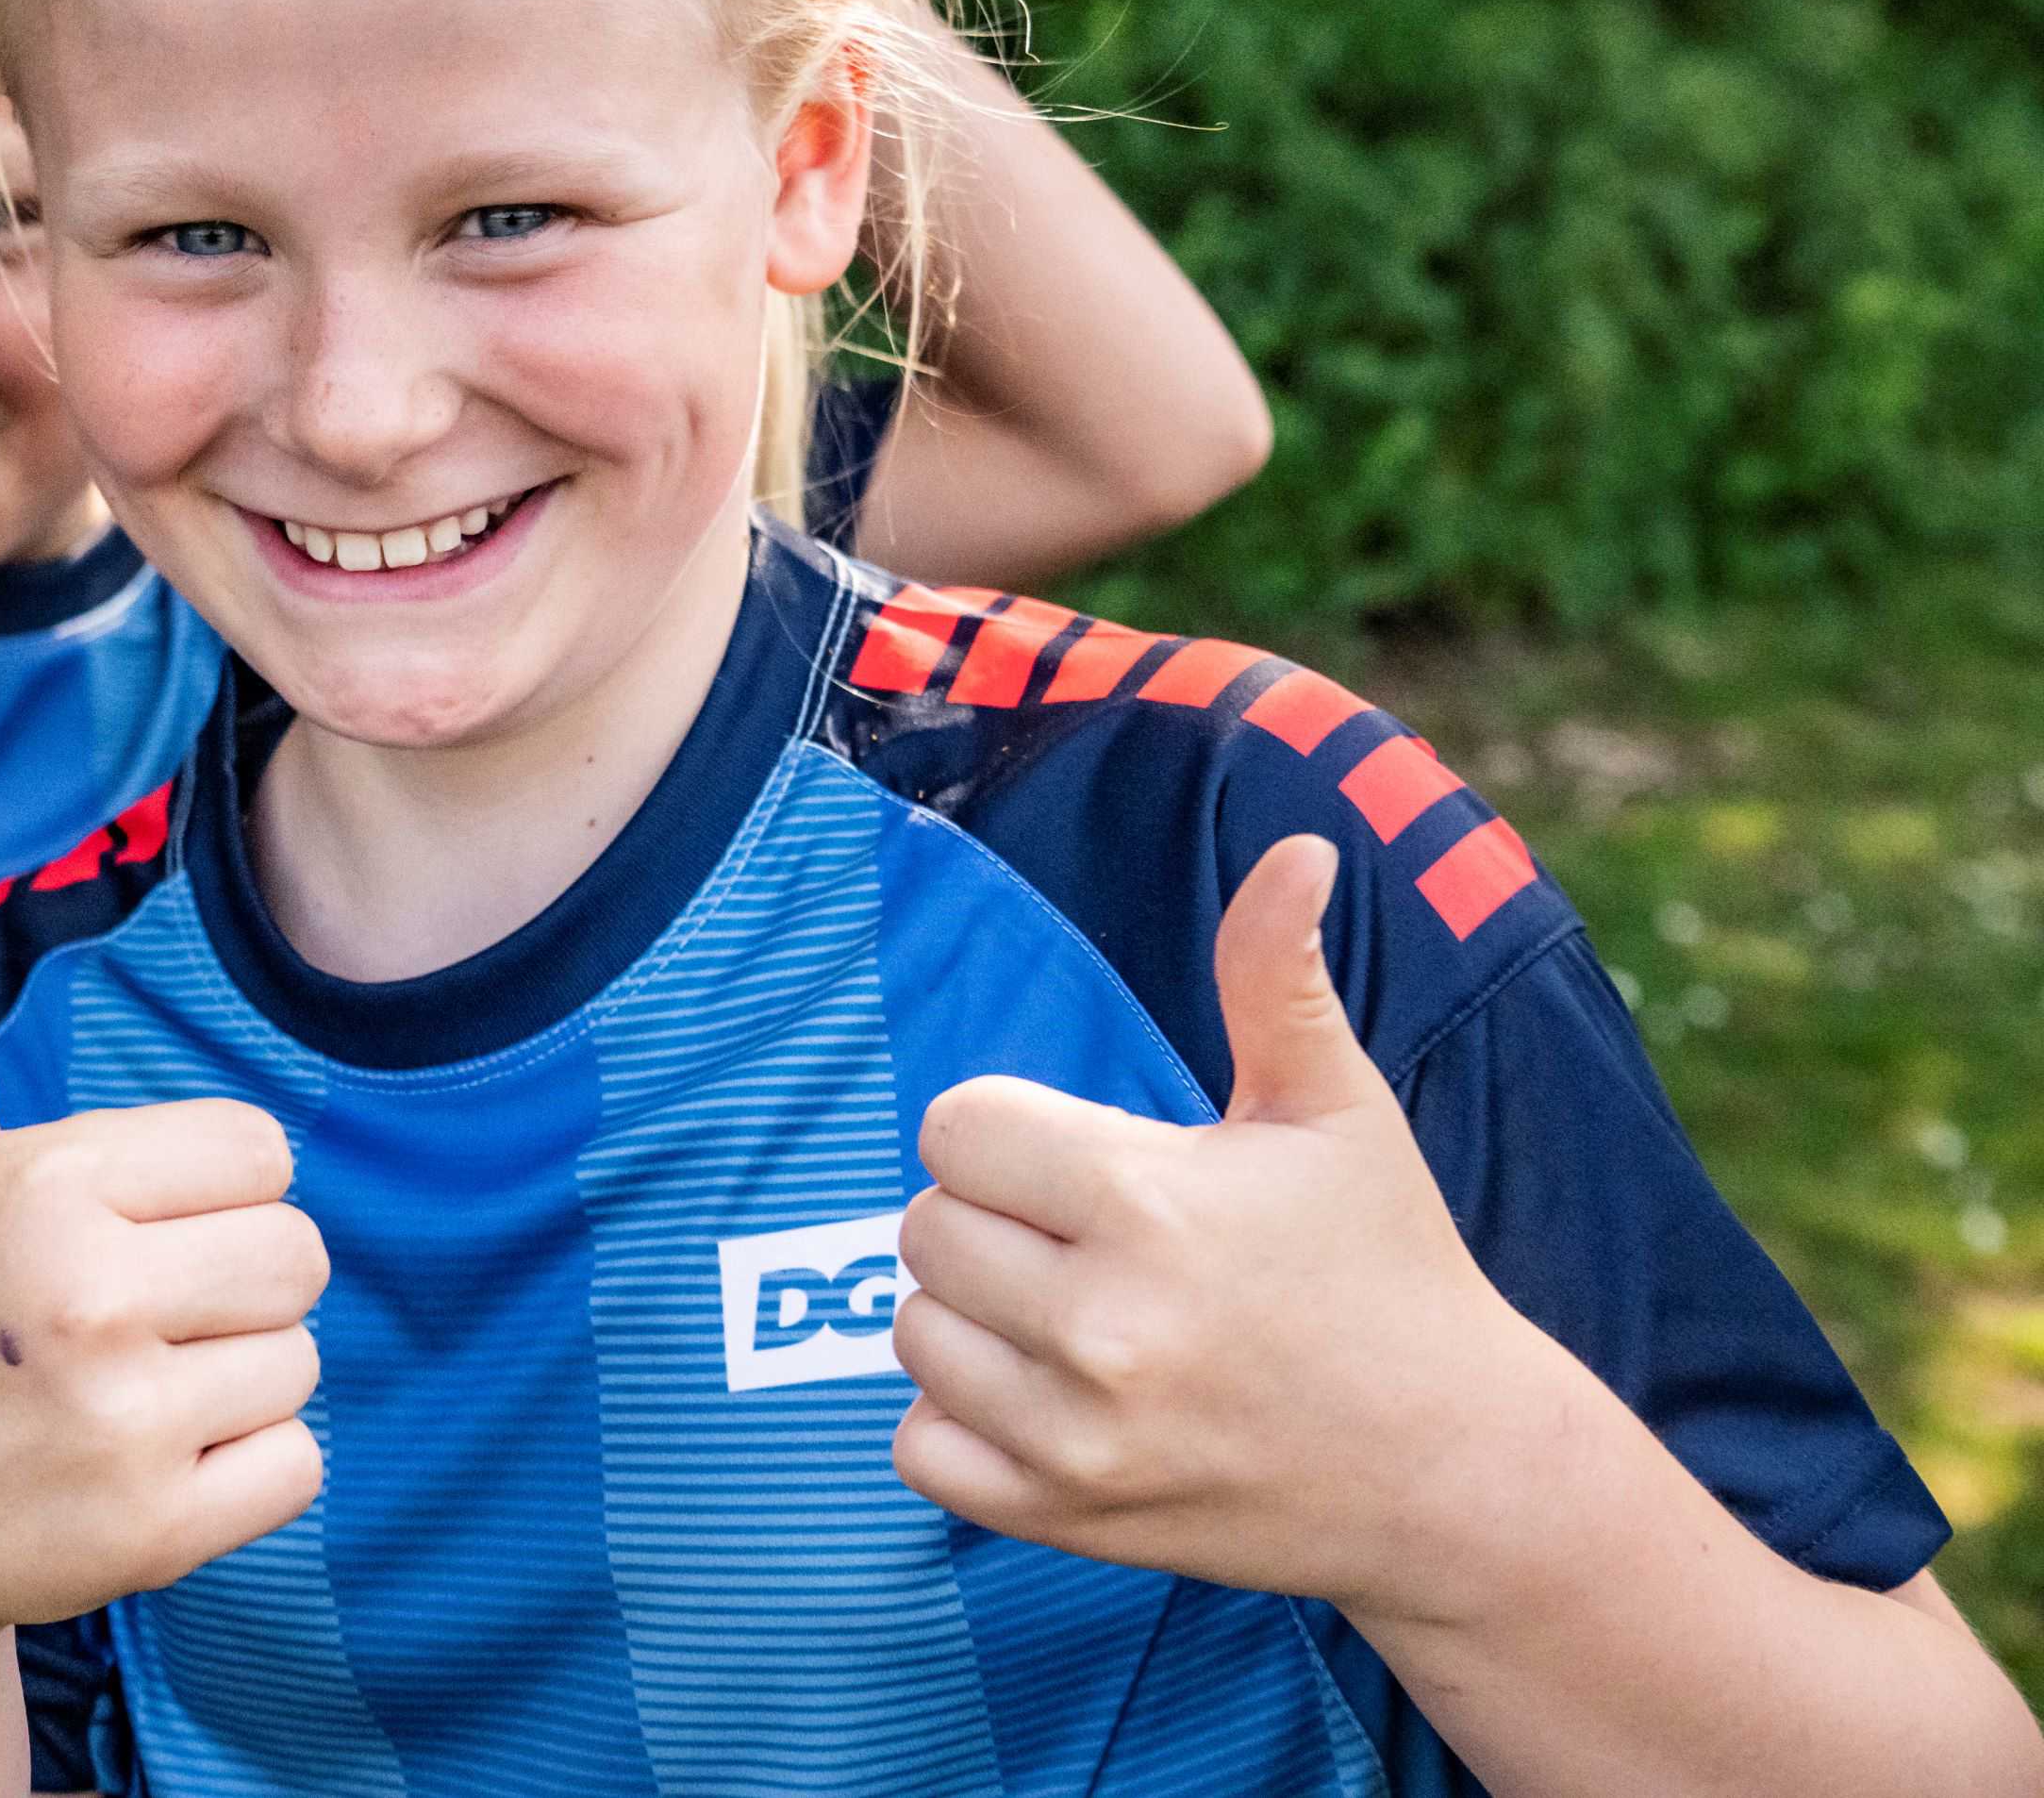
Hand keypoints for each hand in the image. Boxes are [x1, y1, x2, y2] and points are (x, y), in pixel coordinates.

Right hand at [0, 886, 325, 1654]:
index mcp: (50, 1184)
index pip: (257, 1148)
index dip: (206, 1189)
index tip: (128, 1230)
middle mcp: (90, 1296)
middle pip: (298, 1253)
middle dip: (235, 1282)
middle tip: (137, 1319)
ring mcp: (125, 1421)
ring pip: (302, 1360)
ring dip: (238, 1380)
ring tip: (133, 1393)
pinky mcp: (158, 1529)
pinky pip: (298, 1465)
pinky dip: (247, 1474)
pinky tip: (154, 1465)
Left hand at [889, 836, 1555, 1607]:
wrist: (1452, 1469)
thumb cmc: (1386, 1267)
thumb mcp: (1337, 1109)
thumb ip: (1278, 973)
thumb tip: (1299, 848)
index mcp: (1150, 1203)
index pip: (956, 1127)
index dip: (1011, 1131)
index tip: (1087, 1161)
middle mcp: (1103, 1325)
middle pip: (924, 1224)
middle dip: (996, 1218)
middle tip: (1091, 1241)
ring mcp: (1078, 1434)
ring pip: (913, 1330)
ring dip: (973, 1317)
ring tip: (1077, 1314)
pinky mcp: (1064, 1517)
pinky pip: (918, 1447)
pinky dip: (959, 1422)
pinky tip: (1045, 1394)